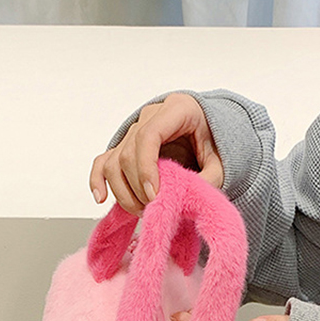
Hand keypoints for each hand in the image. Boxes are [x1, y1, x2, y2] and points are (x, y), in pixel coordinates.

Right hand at [90, 93, 222, 214]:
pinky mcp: (124, 146)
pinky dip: (98, 180)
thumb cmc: (215, 140)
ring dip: (122, 191)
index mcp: (176, 110)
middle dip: (137, 187)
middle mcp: (149, 116)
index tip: (154, 195)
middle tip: (153, 209)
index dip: (146, 168)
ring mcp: (134, 130)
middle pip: (128, 153)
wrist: (209, 131)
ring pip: (113, 161)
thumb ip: (209, 177)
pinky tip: (101, 198)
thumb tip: (187, 198)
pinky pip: (103, 161)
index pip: (149, 136)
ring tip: (140, 210)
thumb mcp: (221, 159)